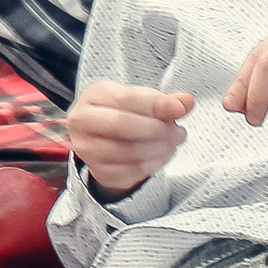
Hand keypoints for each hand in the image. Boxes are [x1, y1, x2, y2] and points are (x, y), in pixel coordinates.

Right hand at [66, 80, 194, 196]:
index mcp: (94, 95)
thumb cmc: (124, 112)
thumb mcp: (140, 99)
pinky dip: (154, 164)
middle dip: (158, 130)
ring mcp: (87, 148)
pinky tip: (161, 155)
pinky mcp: (98, 171)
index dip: (156, 105)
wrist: (103, 136)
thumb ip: (162, 101)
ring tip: (172, 143)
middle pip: (122, 125)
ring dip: (161, 149)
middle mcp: (82, 121)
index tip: (180, 109)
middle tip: (178, 131)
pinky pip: (132, 171)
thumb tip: (185, 102)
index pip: (125, 99)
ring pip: (129, 152)